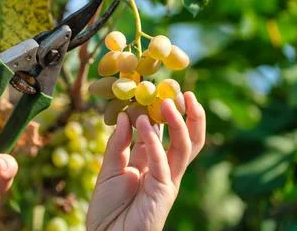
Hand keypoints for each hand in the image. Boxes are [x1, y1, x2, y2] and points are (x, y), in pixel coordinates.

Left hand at [87, 92, 205, 230]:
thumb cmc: (107, 207)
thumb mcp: (109, 169)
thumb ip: (118, 143)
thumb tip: (127, 114)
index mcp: (151, 161)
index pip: (164, 132)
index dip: (164, 111)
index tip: (161, 88)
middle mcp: (164, 168)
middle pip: (187, 139)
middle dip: (189, 116)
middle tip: (183, 92)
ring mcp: (167, 180)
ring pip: (184, 148)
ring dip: (177, 123)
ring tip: (167, 101)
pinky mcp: (163, 192)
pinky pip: (162, 163)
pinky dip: (154, 142)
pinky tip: (142, 123)